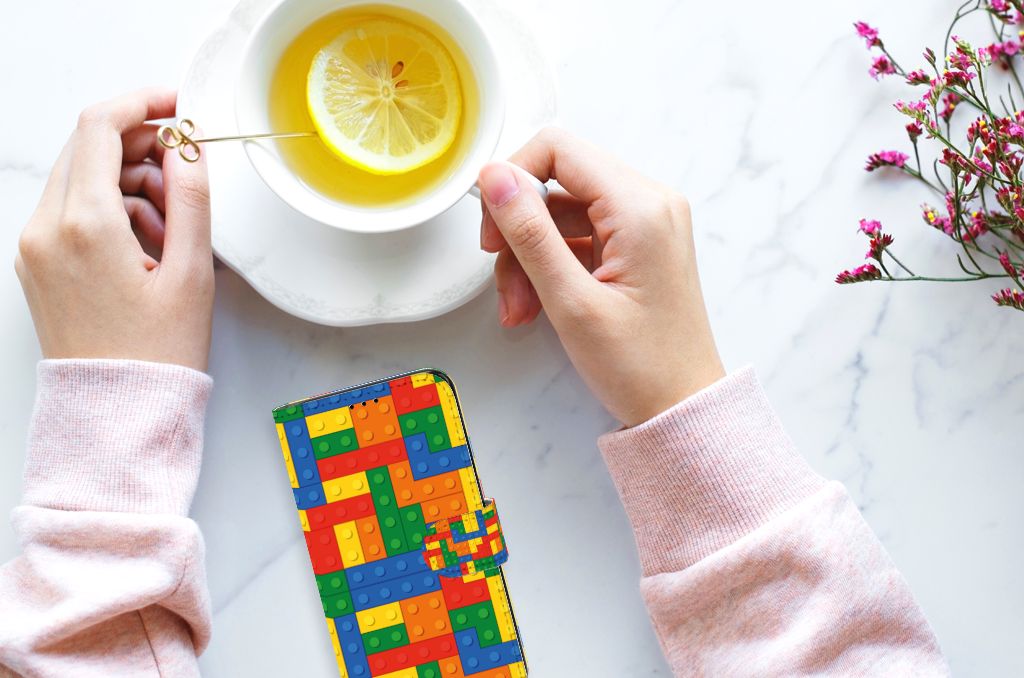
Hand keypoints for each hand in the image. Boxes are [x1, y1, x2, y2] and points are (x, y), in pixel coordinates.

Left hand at [15, 88, 213, 371]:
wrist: (117, 412)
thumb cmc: (157, 354)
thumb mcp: (191, 273)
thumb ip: (192, 198)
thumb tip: (188, 147)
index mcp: (85, 225)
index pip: (101, 127)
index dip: (143, 103)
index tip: (177, 105)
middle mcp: (47, 229)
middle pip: (88, 148)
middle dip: (141, 147)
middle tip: (185, 174)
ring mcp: (35, 246)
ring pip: (81, 178)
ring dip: (129, 182)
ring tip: (173, 228)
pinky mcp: (37, 263)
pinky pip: (72, 210)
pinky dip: (111, 210)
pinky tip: (147, 244)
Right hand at [478, 128, 723, 426]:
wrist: (683, 408)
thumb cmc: (640, 366)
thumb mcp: (571, 301)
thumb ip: (529, 233)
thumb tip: (494, 177)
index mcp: (640, 207)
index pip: (558, 149)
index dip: (513, 179)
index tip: (492, 228)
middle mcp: (649, 203)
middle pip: (557, 182)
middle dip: (519, 230)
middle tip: (502, 279)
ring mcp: (645, 224)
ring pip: (561, 214)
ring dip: (529, 257)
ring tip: (520, 309)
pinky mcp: (637, 245)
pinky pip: (578, 237)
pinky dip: (550, 267)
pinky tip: (537, 306)